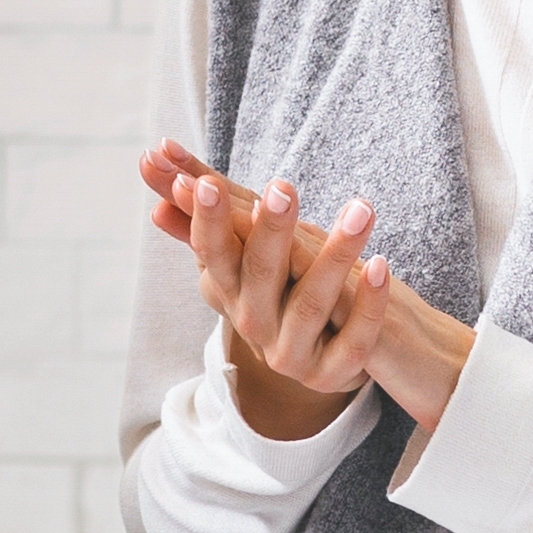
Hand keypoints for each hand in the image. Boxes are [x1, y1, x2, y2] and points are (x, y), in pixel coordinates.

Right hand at [142, 141, 474, 433]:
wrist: (324, 357)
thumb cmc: (278, 290)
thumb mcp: (241, 251)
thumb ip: (201, 209)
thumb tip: (151, 159)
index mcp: (230, 291)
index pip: (213, 253)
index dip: (209, 222)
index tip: (209, 183)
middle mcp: (254, 324)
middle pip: (260, 275)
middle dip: (270, 231)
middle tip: (283, 188)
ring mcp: (293, 353)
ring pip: (312, 303)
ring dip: (337, 254)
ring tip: (361, 209)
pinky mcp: (334, 373)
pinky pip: (354, 340)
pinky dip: (368, 303)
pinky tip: (381, 265)